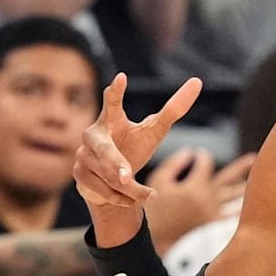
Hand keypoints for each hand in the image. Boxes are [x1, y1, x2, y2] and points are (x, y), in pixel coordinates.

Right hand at [73, 74, 202, 209]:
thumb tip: (196, 82)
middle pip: (104, 149)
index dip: (116, 92)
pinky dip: (122, 197)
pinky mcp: (79, 175)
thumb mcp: (155, 132)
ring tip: (148, 195)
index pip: (112, 102)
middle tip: (127, 176)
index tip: (122, 77)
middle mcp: (92, 136)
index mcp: (111, 119)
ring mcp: (82, 155)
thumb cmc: (134, 147)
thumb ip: (173, 110)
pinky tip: (130, 198)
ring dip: (130, 188)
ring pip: (108, 176)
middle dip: (115, 164)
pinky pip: (103, 190)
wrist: (114, 180)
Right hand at [143, 148, 254, 254]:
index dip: (202, 156)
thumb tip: (189, 152)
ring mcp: (213, 211)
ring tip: (261, 180)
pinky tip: (252, 205)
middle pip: (229, 177)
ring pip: (234, 195)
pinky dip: (241, 209)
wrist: (157, 238)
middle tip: (256, 158)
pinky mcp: (213, 223)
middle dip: (242, 166)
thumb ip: (174, 164)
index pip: (205, 163)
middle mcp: (208, 198)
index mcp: (195, 186)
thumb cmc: (155, 209)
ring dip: (247, 186)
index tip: (199, 154)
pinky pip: (231, 215)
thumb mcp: (159, 181)